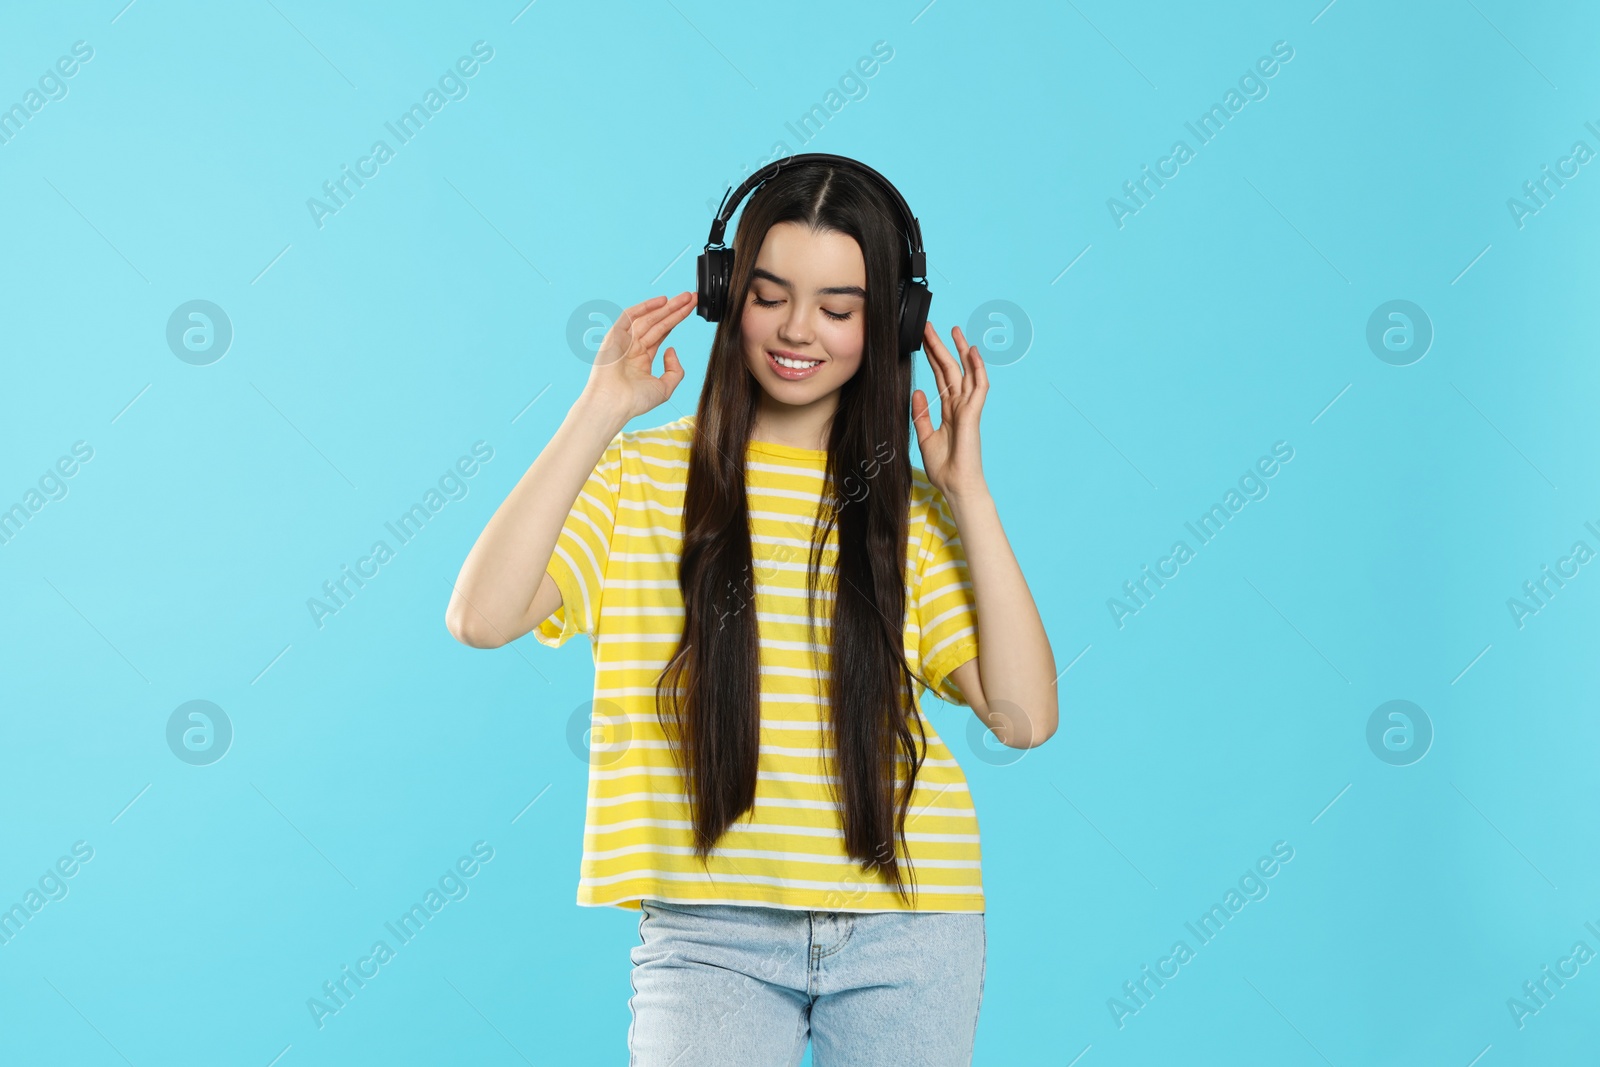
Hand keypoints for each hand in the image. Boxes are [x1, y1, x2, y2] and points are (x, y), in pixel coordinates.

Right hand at [583, 291, 696, 421]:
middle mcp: (633, 348)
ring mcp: (623, 341)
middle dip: (675, 309)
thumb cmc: (634, 401)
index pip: (662, 334)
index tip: (690, 310)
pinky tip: (661, 301)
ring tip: (685, 297)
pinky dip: (645, 307)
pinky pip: (629, 316)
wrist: (613, 403)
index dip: (676, 320)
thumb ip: (675, 371)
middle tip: (692, 298)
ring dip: (666, 306)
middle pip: (658, 323)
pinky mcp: (614, 336)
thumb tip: (671, 349)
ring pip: (648, 318)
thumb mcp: (664, 388)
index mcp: (642, 359)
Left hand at [911, 321, 988, 500]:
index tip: (922, 340)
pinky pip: (979, 386)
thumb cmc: (944, 466)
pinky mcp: (973, 413)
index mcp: (948, 410)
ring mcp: (968, 408)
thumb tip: (918, 391)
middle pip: (950, 369)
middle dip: (940, 347)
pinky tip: (972, 352)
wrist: (955, 484)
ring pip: (966, 372)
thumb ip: (922, 413)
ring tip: (953, 329)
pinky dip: (977, 368)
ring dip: (961, 350)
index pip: (940, 377)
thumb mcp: (925, 436)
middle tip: (930, 326)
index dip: (932, 357)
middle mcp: (959, 405)